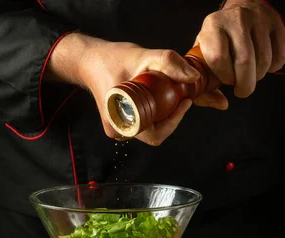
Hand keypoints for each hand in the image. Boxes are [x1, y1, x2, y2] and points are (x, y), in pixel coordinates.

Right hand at [48, 34, 204, 145]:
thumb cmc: (112, 59)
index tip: (185, 101)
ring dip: (164, 114)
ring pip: (150, 128)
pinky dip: (155, 111)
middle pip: (155, 133)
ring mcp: (118, 127)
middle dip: (171, 116)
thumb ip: (168, 63)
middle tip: (181, 96)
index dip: (174, 121)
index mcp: (119, 123)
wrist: (90, 59)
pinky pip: (143, 122)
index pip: (156, 134)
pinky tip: (159, 96)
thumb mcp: (142, 56)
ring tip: (171, 94)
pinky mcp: (120, 121)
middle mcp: (118, 130)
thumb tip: (194, 78)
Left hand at [193, 0, 284, 105]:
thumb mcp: (204, 56)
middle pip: (244, 62)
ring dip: (258, 76)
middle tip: (242, 90)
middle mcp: (236, 20)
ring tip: (251, 74)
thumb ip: (206, 84)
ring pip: (264, 60)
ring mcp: (258, 20)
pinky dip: (273, 67)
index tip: (227, 81)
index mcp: (213, 27)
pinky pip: (281, 55)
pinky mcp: (277, 24)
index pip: (218, 59)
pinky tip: (264, 64)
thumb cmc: (220, 40)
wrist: (240, 10)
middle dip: (245, 84)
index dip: (225, 77)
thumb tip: (221, 104)